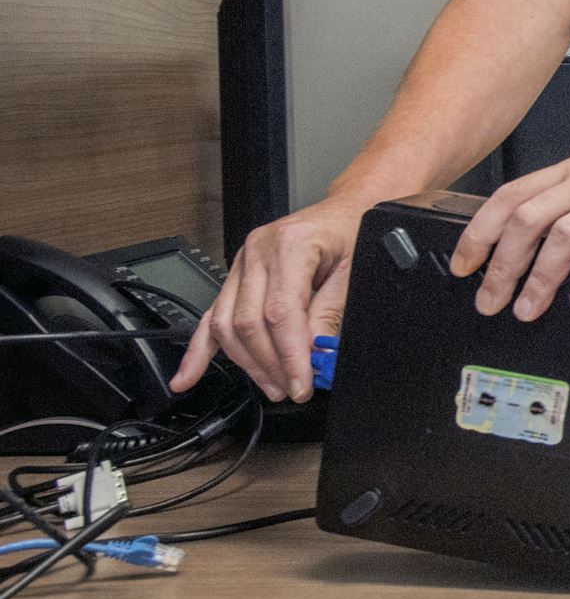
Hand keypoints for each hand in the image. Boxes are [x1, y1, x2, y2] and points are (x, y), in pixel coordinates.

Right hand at [172, 198, 364, 402]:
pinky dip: (200, 350)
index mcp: (289, 245)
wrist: (345, 209)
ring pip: (228, 324)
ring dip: (247, 363)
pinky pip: (212, 316)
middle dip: (269, 364)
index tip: (301, 384)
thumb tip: (318, 356)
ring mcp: (242, 263)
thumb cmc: (352, 230)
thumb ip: (331, 313)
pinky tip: (187, 376)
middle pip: (248, 322)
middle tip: (291, 389)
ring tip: (272, 385)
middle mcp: (258, 251)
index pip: (279, 313)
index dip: (289, 355)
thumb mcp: (354, 271)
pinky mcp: (236, 277)